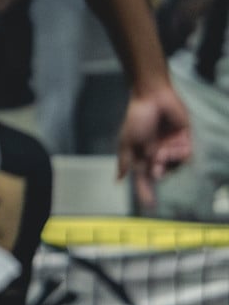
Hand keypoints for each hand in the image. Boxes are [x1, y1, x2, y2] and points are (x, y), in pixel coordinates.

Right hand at [117, 82, 191, 210]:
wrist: (153, 97)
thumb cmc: (137, 118)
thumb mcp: (126, 142)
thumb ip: (125, 161)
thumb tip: (118, 181)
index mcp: (142, 155)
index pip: (144, 179)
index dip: (146, 192)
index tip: (149, 207)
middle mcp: (157, 154)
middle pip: (161, 172)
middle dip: (159, 169)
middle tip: (157, 158)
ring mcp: (171, 147)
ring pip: (175, 165)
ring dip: (170, 159)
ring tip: (164, 147)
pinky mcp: (184, 139)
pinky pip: (186, 155)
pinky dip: (182, 153)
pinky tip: (177, 143)